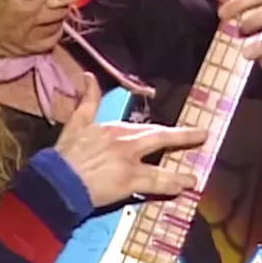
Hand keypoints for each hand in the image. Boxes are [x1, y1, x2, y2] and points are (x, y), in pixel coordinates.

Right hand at [55, 73, 207, 207]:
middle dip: (183, 136)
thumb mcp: (76, 122)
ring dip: (179, 170)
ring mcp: (130, 162)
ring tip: (194, 177)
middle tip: (203, 135)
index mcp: (115, 129)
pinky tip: (184, 186)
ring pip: (160, 164)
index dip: (164, 131)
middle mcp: (126, 143)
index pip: (145, 129)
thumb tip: (89, 76)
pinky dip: (170, 184)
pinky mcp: (129, 181)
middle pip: (159, 138)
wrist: (58, 178)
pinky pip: (154, 183)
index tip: (175, 131)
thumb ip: (88, 99)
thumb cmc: (66, 152)